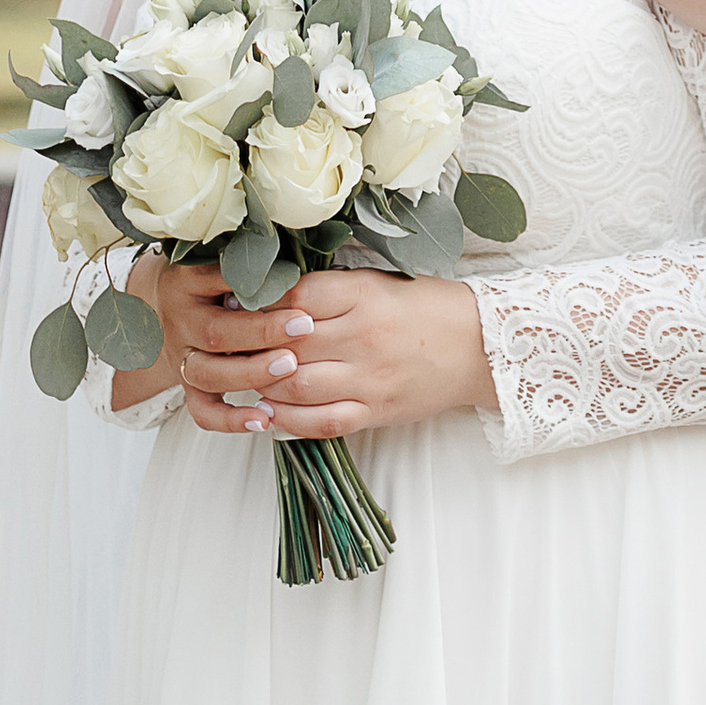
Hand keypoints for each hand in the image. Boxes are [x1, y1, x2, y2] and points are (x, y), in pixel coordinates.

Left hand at [170, 265, 495, 441]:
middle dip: (250, 345)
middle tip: (223, 343)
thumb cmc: (429, 306)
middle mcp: (363, 335)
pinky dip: (287, 422)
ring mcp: (368, 378)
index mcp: (365, 294)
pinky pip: (320, 422)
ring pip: (296, 385)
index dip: (260, 301)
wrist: (482, 346)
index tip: (236, 302)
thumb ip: (335, 289)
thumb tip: (276, 294)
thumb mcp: (384, 282)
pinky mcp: (375, 411)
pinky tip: (268, 415)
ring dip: (262, 384)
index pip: (296, 295)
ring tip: (242, 378)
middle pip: (288, 343)